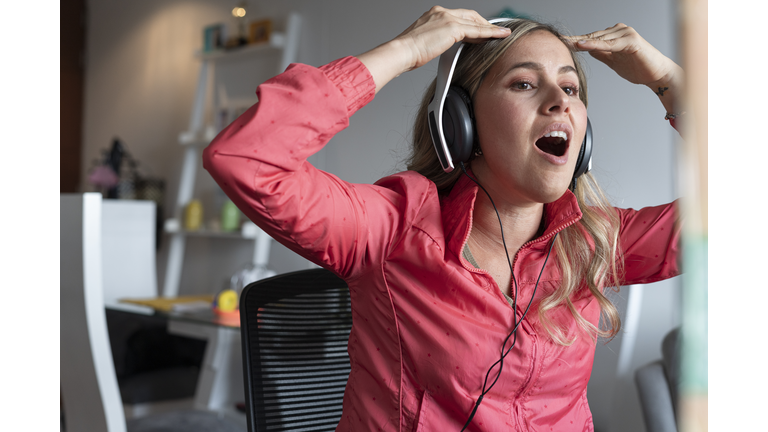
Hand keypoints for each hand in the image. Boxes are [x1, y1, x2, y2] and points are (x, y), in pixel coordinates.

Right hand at [392, 6, 510, 70]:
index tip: (480, 31)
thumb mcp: (423, 43)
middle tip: (495, 32)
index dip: (472, 23)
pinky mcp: (453, 28)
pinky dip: (490, 33)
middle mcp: (441, 12)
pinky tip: (499, 36)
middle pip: (470, 16)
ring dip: (490, 28)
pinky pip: (477, 30)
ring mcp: (447, 18)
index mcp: (433, 14)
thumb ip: (436, 41)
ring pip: (476, 22)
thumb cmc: (408, 52)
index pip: (459, 16)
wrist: (401, 52)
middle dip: (484, 24)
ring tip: (502, 34)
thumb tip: (441, 48)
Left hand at [566, 24, 681, 88]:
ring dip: (582, 42)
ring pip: (599, 39)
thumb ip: (601, 53)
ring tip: (566, 43)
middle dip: (575, 40)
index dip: (575, 41)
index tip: (559, 42)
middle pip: (592, 36)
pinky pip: (610, 44)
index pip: (590, 37)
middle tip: (558, 40)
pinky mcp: (631, 40)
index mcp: (614, 35)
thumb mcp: (613, 61)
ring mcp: (625, 33)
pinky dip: (596, 44)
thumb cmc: (638, 68)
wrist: (657, 75)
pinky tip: (582, 45)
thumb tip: (586, 49)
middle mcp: (619, 30)